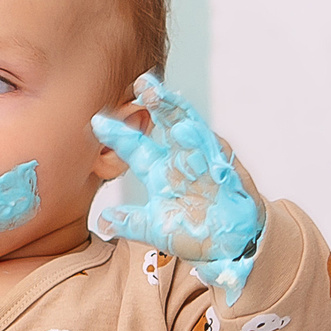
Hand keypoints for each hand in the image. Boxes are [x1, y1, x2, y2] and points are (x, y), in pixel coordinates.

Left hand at [90, 74, 267, 302]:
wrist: (233, 246)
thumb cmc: (196, 234)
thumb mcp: (158, 230)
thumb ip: (132, 223)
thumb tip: (103, 222)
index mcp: (160, 172)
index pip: (136, 147)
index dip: (118, 134)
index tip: (97, 121)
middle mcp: (181, 161)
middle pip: (167, 123)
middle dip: (156, 102)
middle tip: (141, 83)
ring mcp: (206, 162)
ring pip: (191, 129)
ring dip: (177, 112)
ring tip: (160, 96)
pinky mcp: (227, 170)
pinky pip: (215, 152)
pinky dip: (202, 141)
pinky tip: (189, 129)